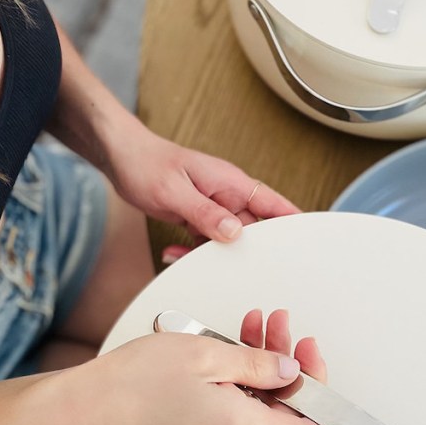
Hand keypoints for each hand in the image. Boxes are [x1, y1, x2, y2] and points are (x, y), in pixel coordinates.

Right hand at [75, 309, 337, 424]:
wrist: (93, 398)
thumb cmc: (139, 379)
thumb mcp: (210, 355)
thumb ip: (259, 364)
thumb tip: (291, 370)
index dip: (331, 409)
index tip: (332, 377)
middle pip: (289, 407)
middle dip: (295, 363)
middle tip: (288, 327)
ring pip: (265, 396)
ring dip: (269, 357)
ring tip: (262, 322)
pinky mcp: (208, 421)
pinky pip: (242, 395)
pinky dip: (247, 366)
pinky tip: (241, 337)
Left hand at [104, 126, 298, 243]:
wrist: (119, 155)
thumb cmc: (146, 163)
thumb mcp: (174, 192)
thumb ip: (205, 213)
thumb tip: (235, 233)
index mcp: (232, 183)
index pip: (274, 204)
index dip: (293, 222)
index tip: (307, 241)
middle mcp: (227, 196)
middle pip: (253, 229)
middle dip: (247, 250)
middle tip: (240, 269)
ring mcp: (214, 207)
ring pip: (228, 239)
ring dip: (210, 253)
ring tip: (187, 257)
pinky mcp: (198, 216)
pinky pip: (204, 240)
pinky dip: (190, 250)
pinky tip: (173, 251)